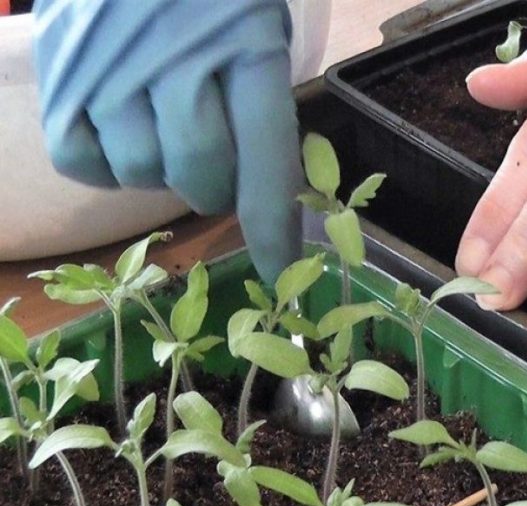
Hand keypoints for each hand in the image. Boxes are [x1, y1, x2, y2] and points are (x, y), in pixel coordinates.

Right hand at [32, 0, 302, 283]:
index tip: (279, 270)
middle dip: (215, 187)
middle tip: (215, 164)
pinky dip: (107, 164)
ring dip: (161, 169)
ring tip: (163, 127)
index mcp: (247, 43)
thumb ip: (264, 96)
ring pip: (141, 172)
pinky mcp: (58, 78)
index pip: (266, 158)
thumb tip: (266, 186)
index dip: (273, 225)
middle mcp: (175, 61)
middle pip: (199, 174)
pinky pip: (82, 162)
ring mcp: (109, 71)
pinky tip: (122, 130)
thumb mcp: (258, 24)